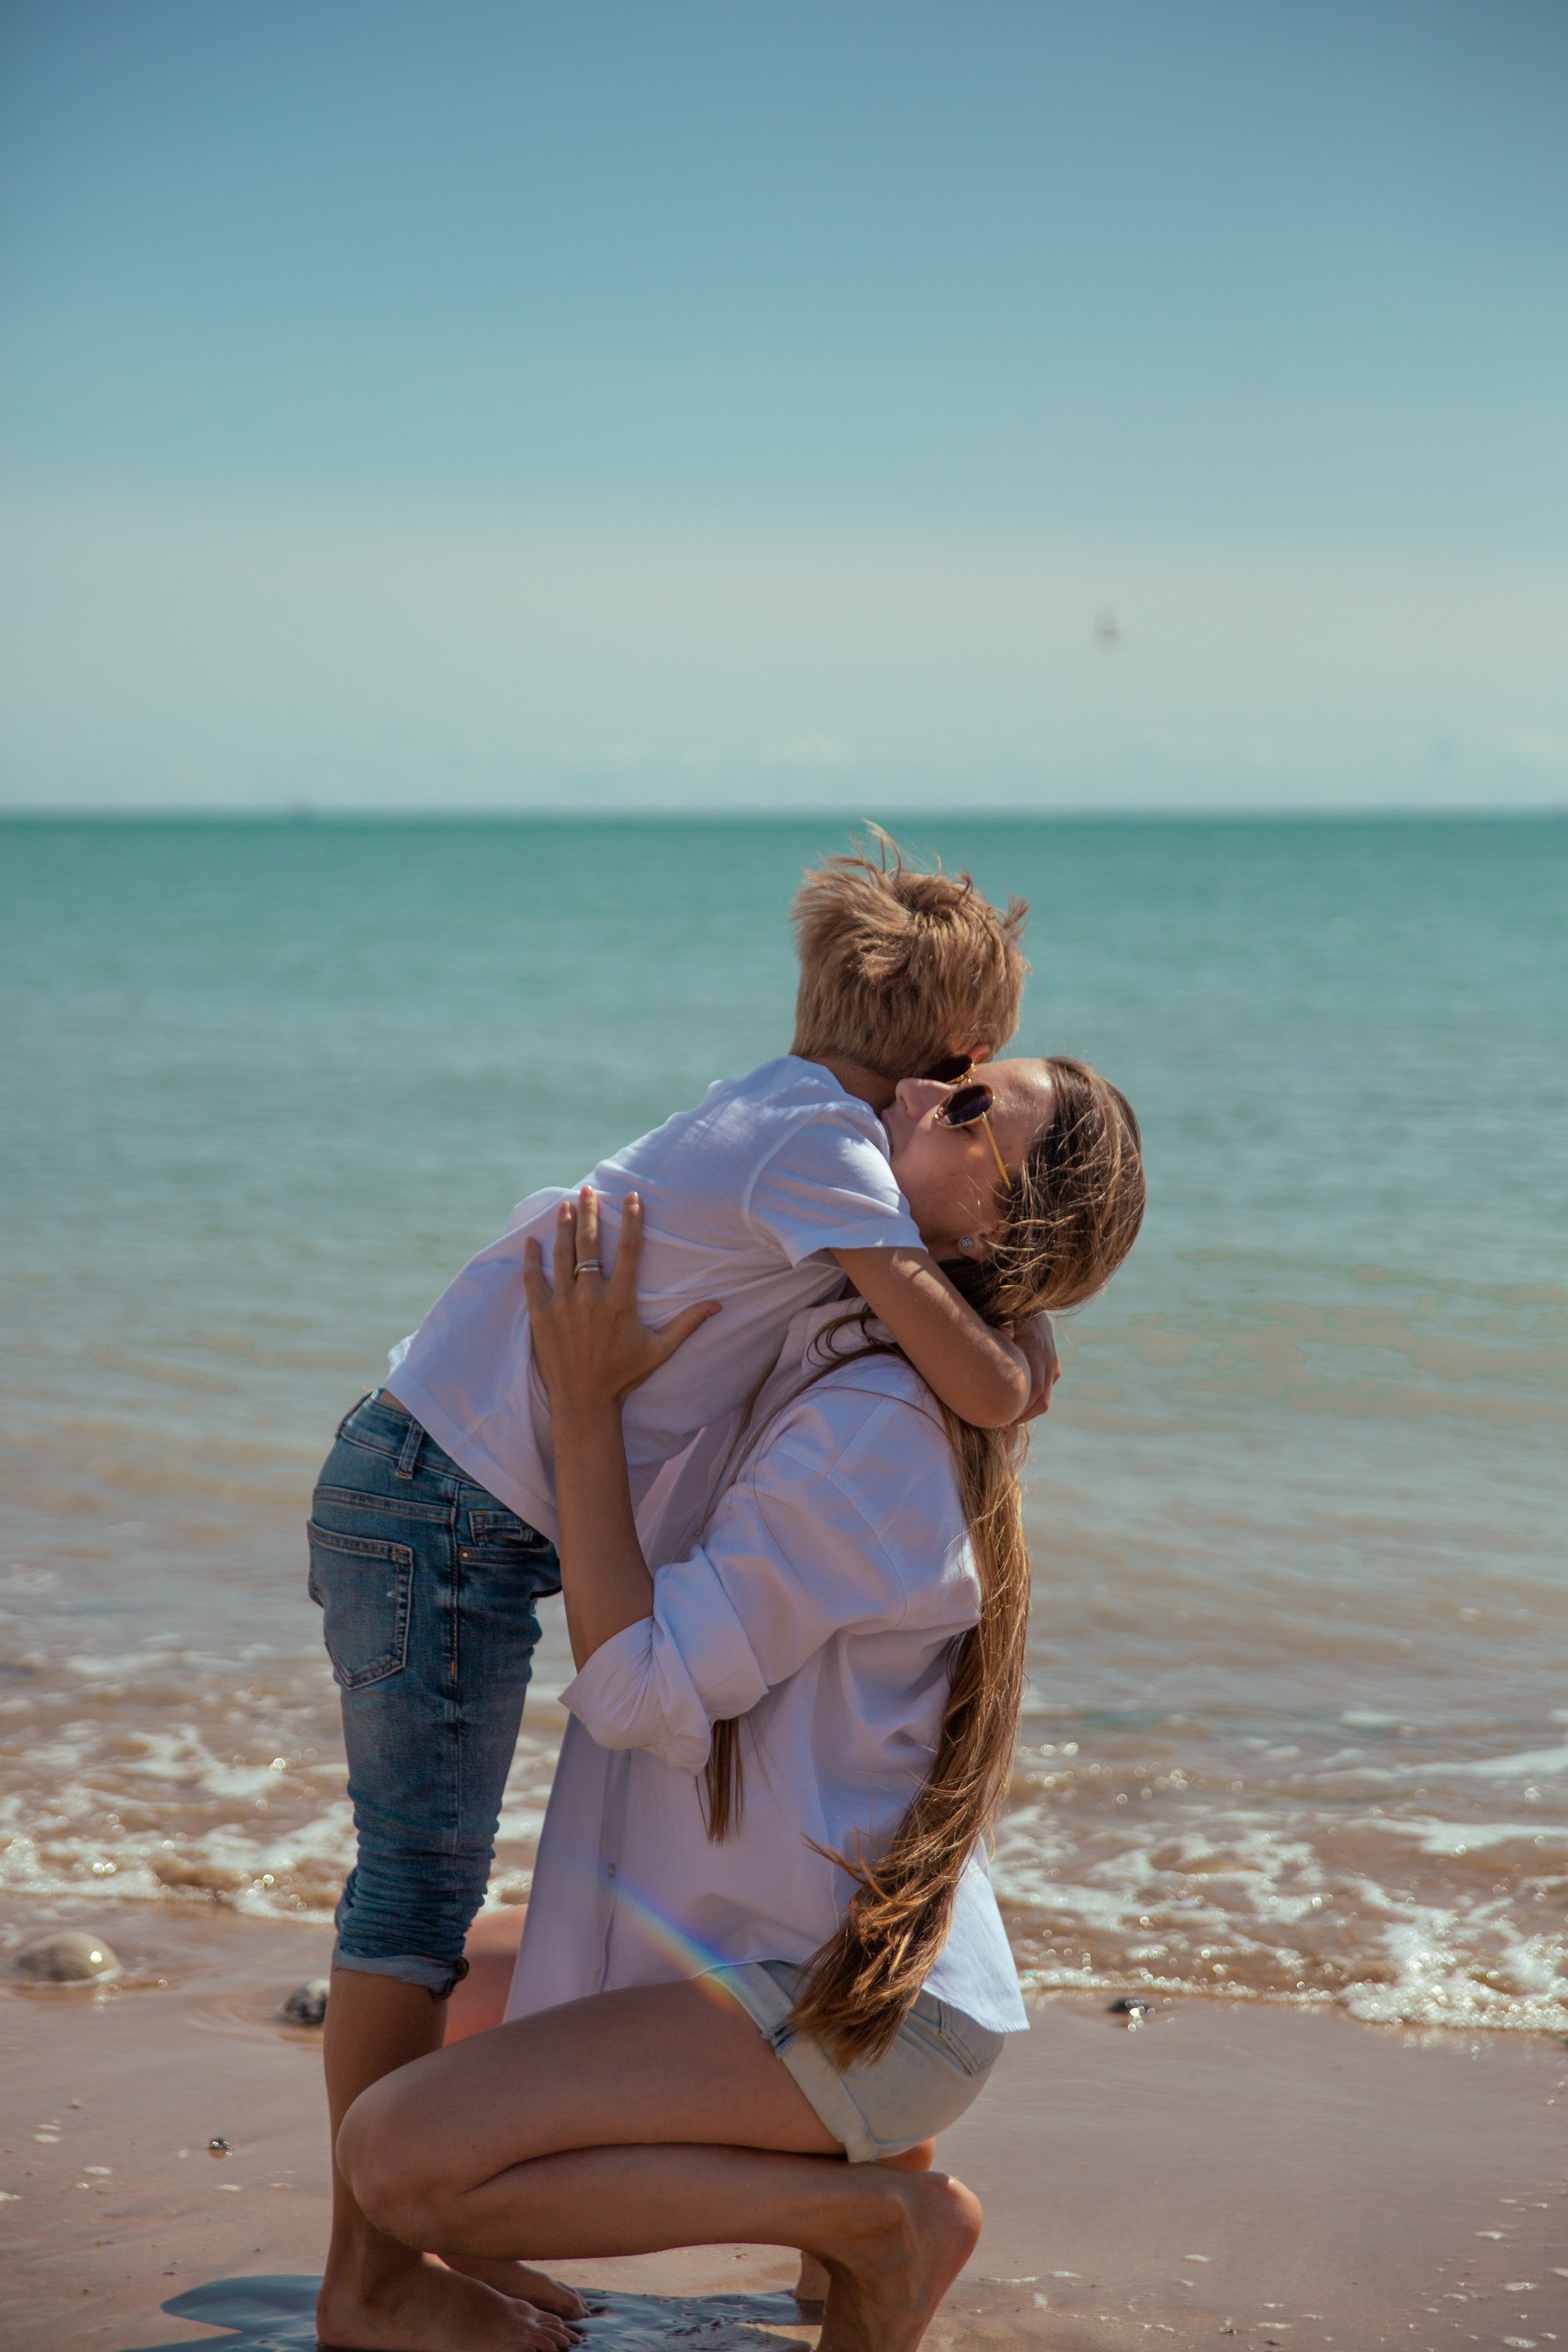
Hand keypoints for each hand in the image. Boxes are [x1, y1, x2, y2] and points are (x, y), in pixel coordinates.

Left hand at [522, 1187, 719, 1413]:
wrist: (584, 1402)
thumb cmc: (624, 1376)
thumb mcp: (660, 1350)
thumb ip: (687, 1324)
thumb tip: (719, 1306)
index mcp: (621, 1301)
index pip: (631, 1249)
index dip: (632, 1219)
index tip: (630, 1196)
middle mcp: (591, 1297)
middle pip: (591, 1244)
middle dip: (590, 1213)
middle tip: (589, 1190)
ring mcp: (564, 1305)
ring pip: (562, 1255)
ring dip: (564, 1227)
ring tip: (565, 1206)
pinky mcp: (541, 1316)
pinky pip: (533, 1280)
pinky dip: (531, 1260)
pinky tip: (531, 1242)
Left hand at [1010, 1312, 1059, 1421]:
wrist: (1034, 1306)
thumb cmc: (1012, 1314)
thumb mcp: (1005, 1317)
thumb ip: (1003, 1326)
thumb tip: (1006, 1333)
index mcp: (1037, 1350)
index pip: (1035, 1390)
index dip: (1021, 1408)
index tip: (1003, 1418)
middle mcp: (1049, 1360)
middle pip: (1041, 1400)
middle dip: (1023, 1416)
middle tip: (1002, 1426)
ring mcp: (1053, 1365)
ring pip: (1045, 1399)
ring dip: (1028, 1412)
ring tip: (1008, 1420)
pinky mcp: (1054, 1368)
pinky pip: (1046, 1392)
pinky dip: (1033, 1403)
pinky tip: (1016, 1407)